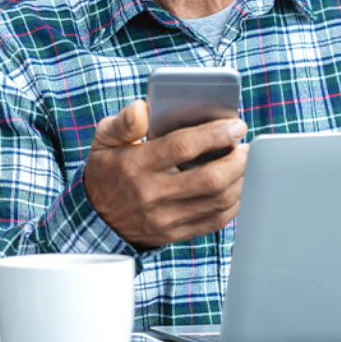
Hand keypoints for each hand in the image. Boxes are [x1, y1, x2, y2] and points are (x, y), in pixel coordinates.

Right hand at [82, 99, 247, 249]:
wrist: (96, 218)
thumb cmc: (107, 169)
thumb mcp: (104, 139)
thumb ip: (124, 122)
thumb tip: (143, 108)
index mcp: (135, 165)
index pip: (182, 147)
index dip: (215, 134)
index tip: (236, 125)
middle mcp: (151, 194)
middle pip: (209, 179)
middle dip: (237, 160)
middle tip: (244, 145)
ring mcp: (164, 218)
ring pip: (217, 202)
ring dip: (240, 180)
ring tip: (244, 162)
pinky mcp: (174, 234)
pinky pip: (214, 221)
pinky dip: (234, 203)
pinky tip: (237, 186)